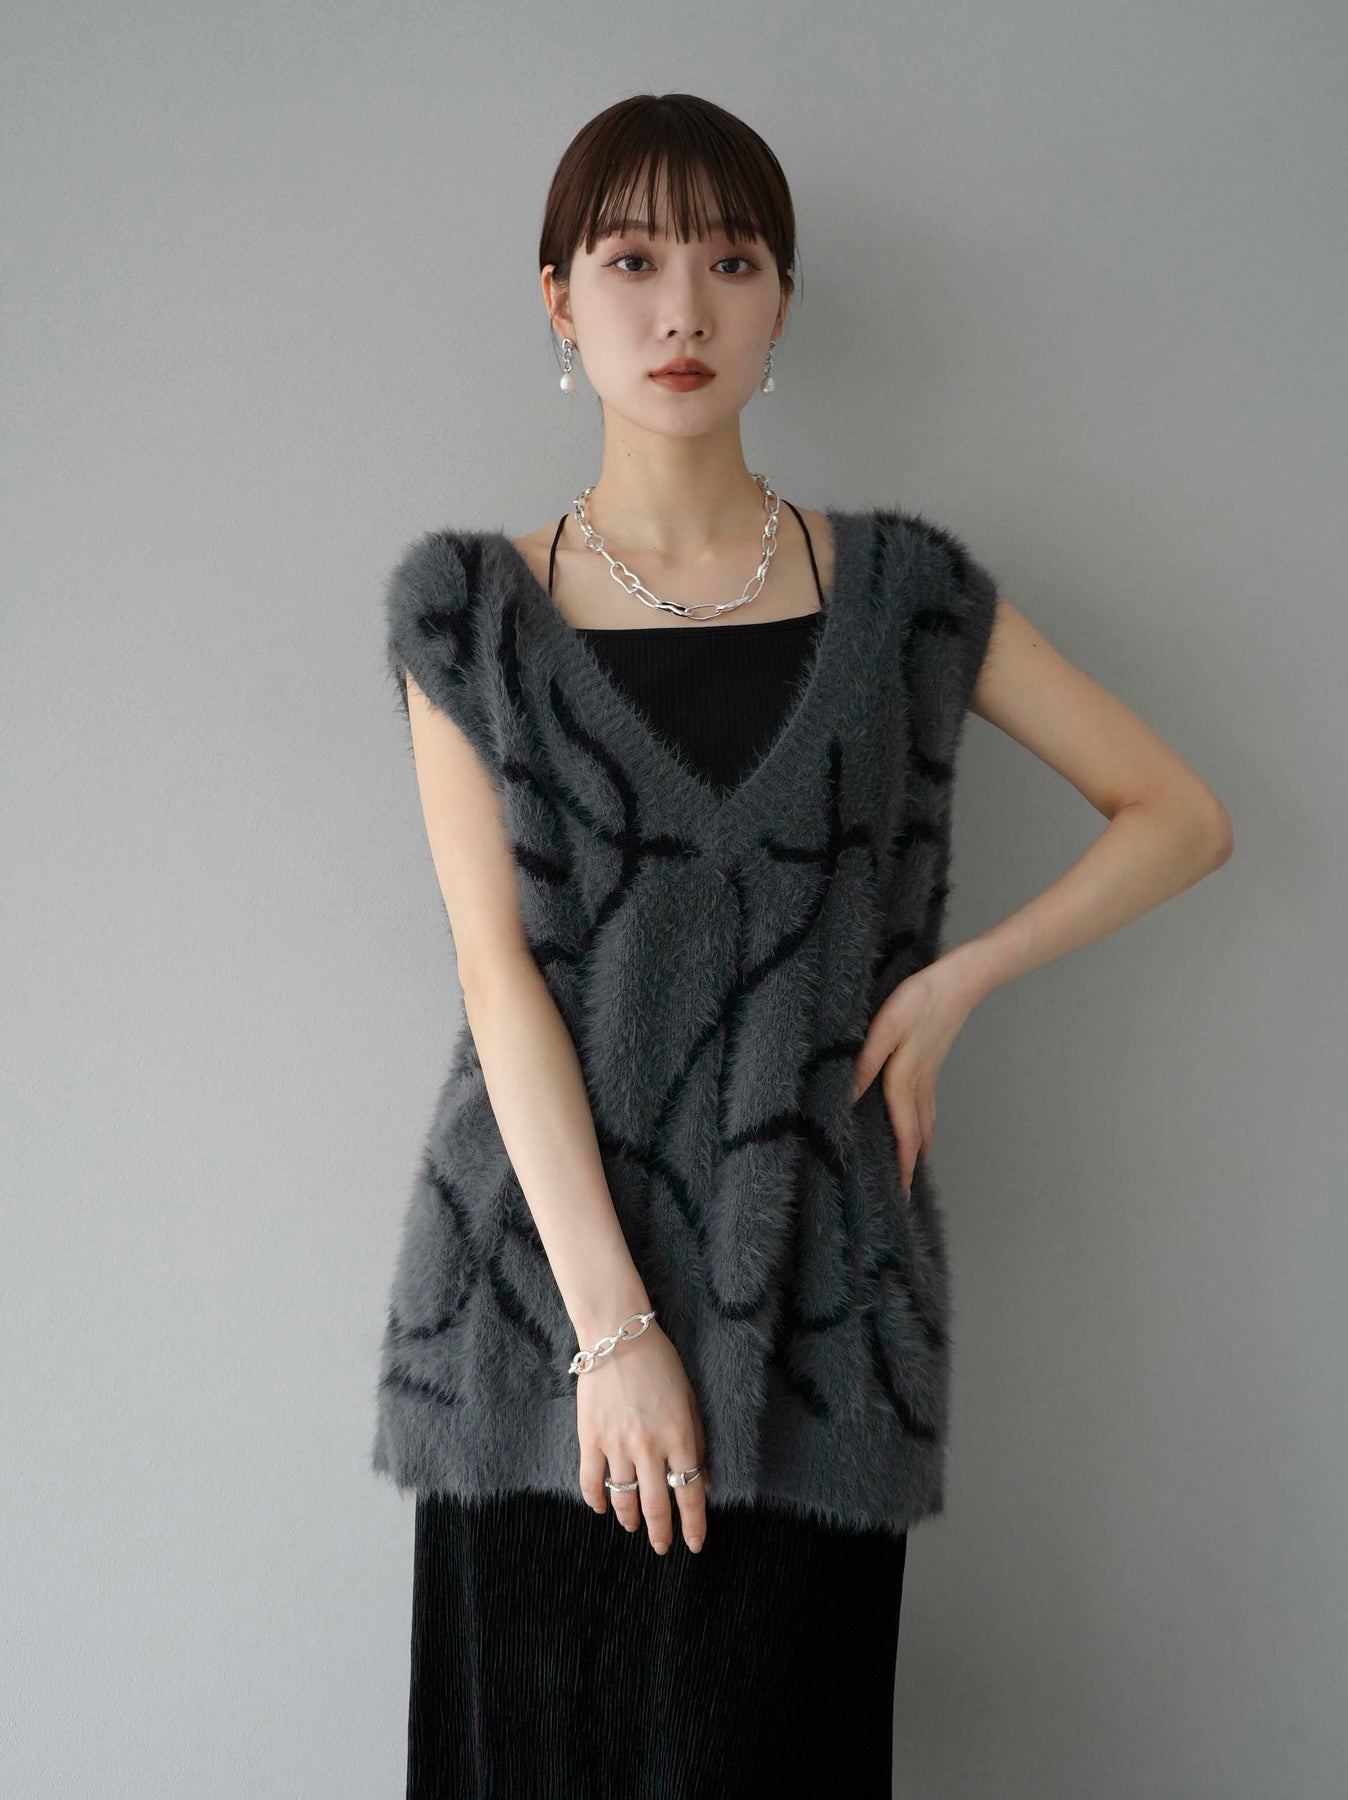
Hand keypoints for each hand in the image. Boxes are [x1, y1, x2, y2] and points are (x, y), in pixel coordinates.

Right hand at [575, 1318, 709, 1555]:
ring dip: (630, 1519)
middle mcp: (650, 1446)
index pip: (690, 1493)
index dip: (694, 1525)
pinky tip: (602, 1509)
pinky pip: (591, 1482)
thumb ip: (696, 1442)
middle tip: (661, 1547)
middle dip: (661, 1533)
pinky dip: (596, 1501)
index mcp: (680, 1436)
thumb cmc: (660, 1364)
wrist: (618, 1336)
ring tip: (634, 1526)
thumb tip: (703, 1482)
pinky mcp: (591, 1438)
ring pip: (624, 1499)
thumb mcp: (690, 1400)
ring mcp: (617, 1444)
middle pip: (657, 1505)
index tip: (694, 1544)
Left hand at [851, 959, 977, 1195]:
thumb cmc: (918, 1000)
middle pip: (916, 1132)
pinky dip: (926, 1123)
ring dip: (920, 1145)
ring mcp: (930, 1074)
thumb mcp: (884, 1028)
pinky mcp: (933, 1062)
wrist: (959, 980)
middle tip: (906, 1192)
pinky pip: (929, 1103)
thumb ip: (865, 1062)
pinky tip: (925, 1126)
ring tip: (915, 1166)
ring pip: (925, 1119)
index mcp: (904, 1079)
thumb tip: (847, 1097)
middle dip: (911, 1163)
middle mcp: (919, 1084)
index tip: (901, 1191)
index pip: (902, 1131)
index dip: (901, 1162)